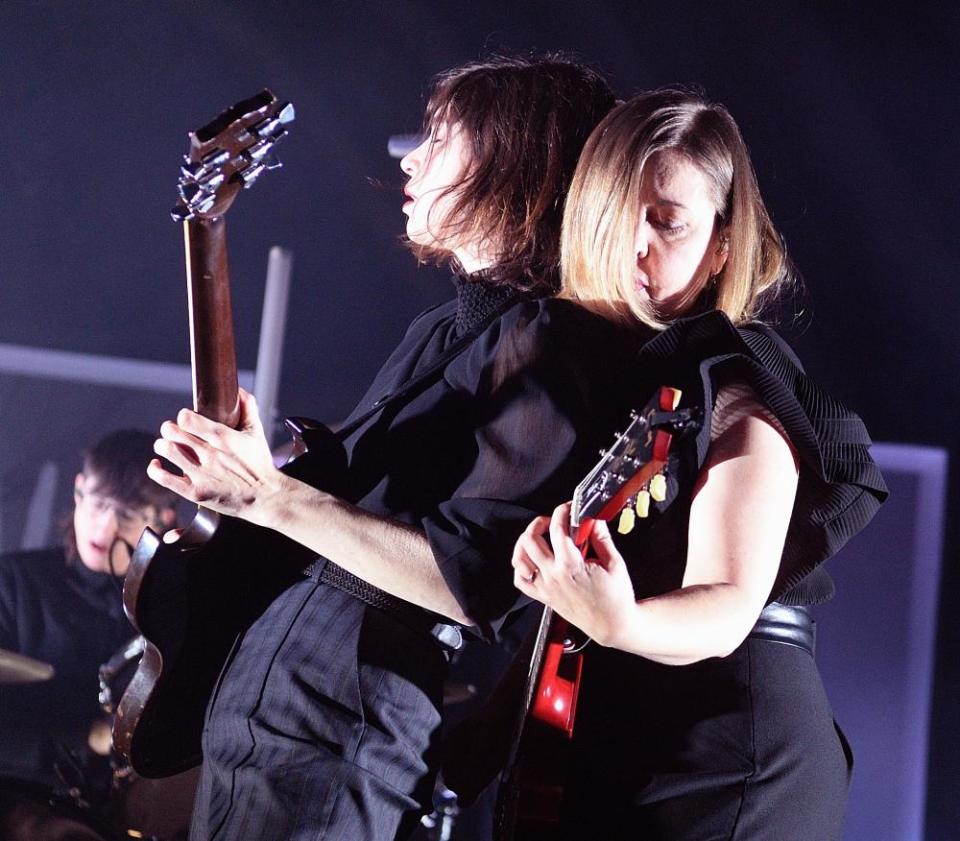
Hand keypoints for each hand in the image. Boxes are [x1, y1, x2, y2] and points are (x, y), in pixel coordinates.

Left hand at [147, 389, 289, 526]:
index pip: (187, 418)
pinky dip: (155, 468)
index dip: (184, 416)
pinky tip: (158, 464)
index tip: (188, 420)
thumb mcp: (257, 433)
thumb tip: (238, 391)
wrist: (265, 497)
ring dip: (163, 445)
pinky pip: (163, 477)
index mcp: (223, 437)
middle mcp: (210, 455)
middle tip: (175, 432)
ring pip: (166, 449)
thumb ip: (248, 408)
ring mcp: (201, 474)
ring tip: (168, 446)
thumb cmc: (260, 465)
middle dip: (170, 428)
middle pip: (172, 431)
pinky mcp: (194, 492)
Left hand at [512, 502, 637, 646]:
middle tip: (552, 521)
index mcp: (570, 565)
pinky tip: (531, 559)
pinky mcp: (543, 597)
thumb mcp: (614, 563)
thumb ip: (601, 538)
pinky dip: (521, 567)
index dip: (561, 512)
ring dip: (525, 542)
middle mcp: (553, 575)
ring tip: (538, 536)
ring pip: (519, 558)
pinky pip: (520, 580)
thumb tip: (594, 519)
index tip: (568, 508)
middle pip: (530, 539)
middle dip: (540, 522)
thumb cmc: (616, 598)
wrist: (612, 625)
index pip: (556, 528)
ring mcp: (545, 587)